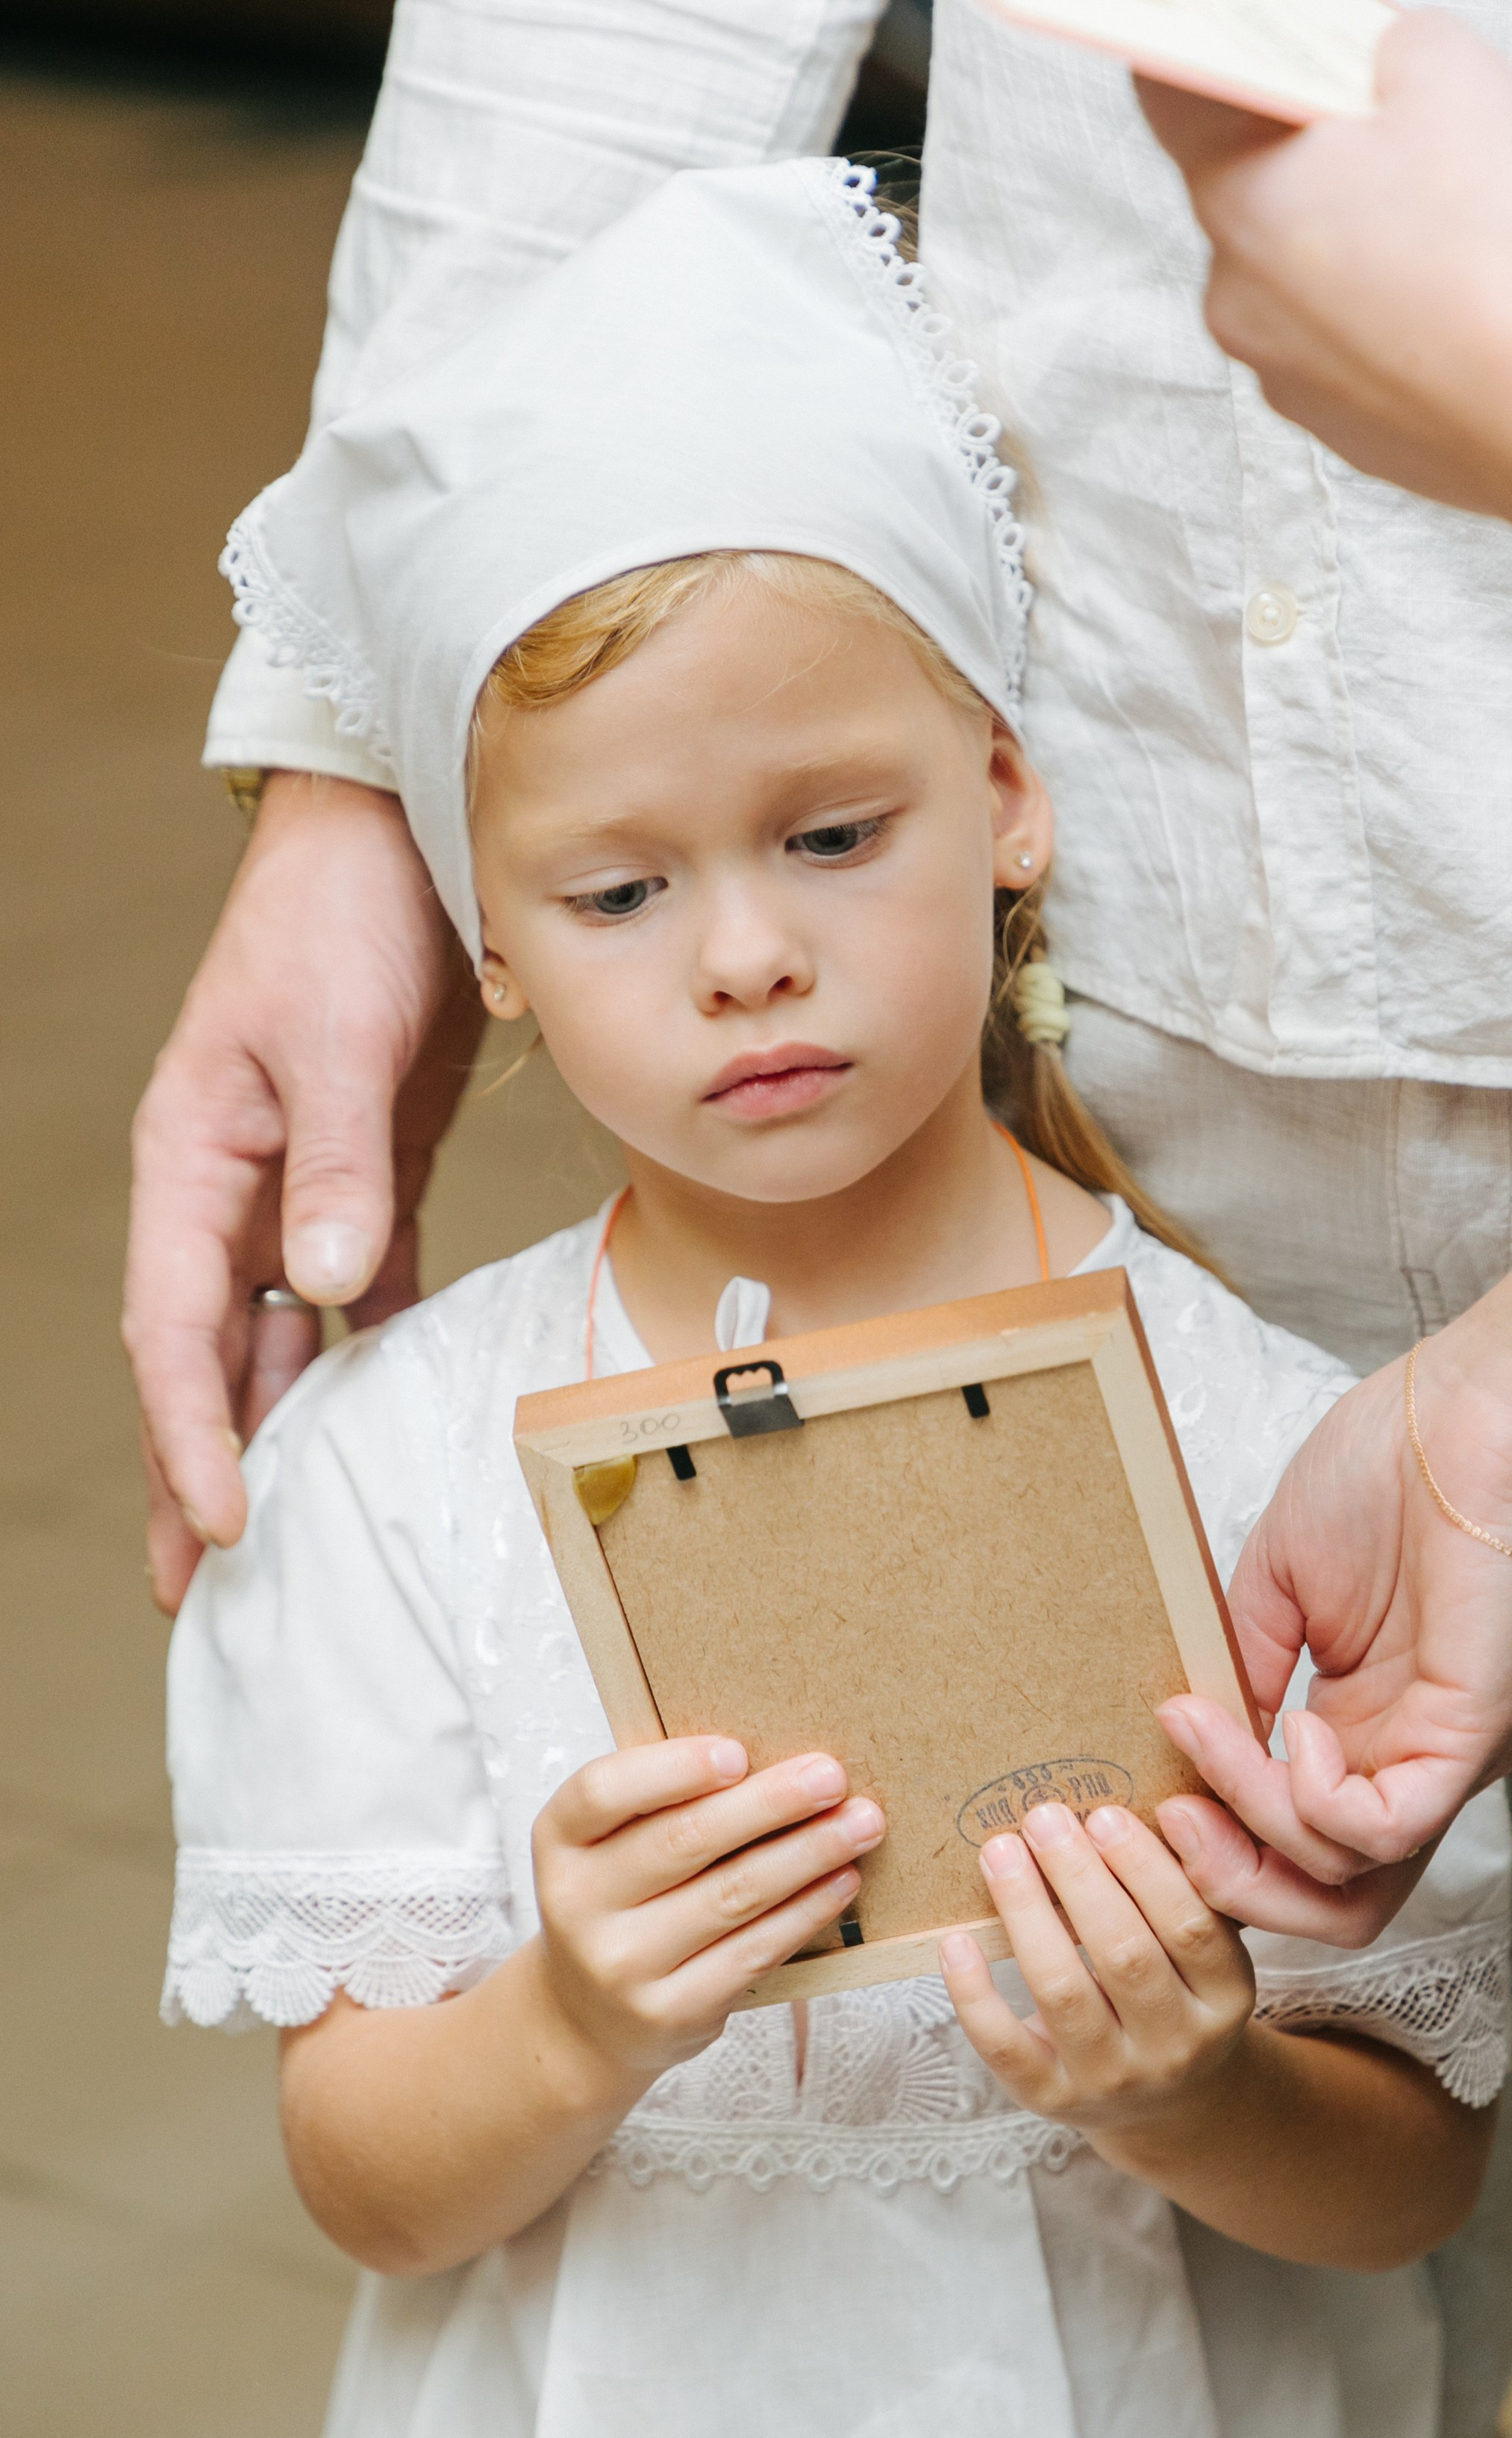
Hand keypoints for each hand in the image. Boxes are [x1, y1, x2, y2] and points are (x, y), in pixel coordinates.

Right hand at [125, 772, 481, 1609]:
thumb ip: (332, 1164)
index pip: (173, 1326)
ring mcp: (295, 1184)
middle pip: (204, 1356)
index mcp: (190, 1158)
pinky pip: (357, 1289)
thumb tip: (326, 1288)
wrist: (398, 837)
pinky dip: (362, 1356)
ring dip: (274, 1431)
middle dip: (198, 1467)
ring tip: (275, 1534)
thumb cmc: (346, 917)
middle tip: (196, 1587)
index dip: (190, 1432)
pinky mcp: (367, 1172)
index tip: (222, 1524)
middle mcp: (229, 1186)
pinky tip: (379, 1423)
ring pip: (273, 1336)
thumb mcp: (333, 1035)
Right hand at [531, 1738, 884, 2089]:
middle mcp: (578, 1903)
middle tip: (830, 1775)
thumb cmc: (620, 1898)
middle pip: (685, 1840)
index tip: (739, 1752)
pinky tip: (841, 1880)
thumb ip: (663, 1801)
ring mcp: (621, 1965)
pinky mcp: (670, 2012)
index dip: (673, 1769)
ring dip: (807, 1853)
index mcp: (559, 1839)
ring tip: (860, 1822)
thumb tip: (774, 1755)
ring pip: (732, 1895)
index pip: (603, 1792)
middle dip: (771, 1803)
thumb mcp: (610, 1844)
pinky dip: (806, 1910)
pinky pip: (753, 1951)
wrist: (587, 2017)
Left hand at [939, 1798, 1253, 2151]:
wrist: (1167, 2105)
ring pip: (1064, 1992)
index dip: (1147, 1868)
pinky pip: (1006, 2045)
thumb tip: (1158, 1808)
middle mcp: (1175, 2046)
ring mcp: (1113, 2080)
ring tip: (1001, 1853)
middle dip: (1078, 1877)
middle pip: (1124, 1956)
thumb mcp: (1205, 1953)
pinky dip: (975, 1993)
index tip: (1104, 1815)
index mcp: (1225, 1999)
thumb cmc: (1175, 1995)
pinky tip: (956, 1941)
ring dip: (1027, 1913)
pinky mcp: (1051, 2099)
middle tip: (1043, 1818)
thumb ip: (1187, 1886)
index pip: (1191, 1928)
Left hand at [1135, 12, 1511, 587]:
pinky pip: (1342, 343)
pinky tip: (1453, 296)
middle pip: (1248, 191)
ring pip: (1299, 275)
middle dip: (1309, 153)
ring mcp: (1280, 373)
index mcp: (1236, 198)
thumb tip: (1375, 60)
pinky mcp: (1334, 427)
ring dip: (1350, 239)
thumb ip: (1386, 44)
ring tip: (1445, 225)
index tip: (1239, 41)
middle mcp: (1234, 297)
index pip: (1167, 94)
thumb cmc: (1499, 253)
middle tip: (1393, 132)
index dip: (1204, 50)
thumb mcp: (1451, 71)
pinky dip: (1382, 312)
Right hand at [1151, 1343, 1511, 1941]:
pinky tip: (1292, 1725)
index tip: (1141, 1792)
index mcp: (1362, 1729)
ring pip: (1345, 1883)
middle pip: (1327, 1904)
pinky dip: (1314, 1802)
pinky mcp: (1471, 1743)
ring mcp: (1442, 1761)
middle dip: (1228, 1881)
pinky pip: (1383, 1831)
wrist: (1469, 1418)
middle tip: (1163, 1819)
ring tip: (1204, 1735)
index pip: (1291, 1847)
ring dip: (1250, 1822)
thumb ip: (1238, 1671)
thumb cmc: (1384, 1473)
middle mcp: (1407, 1763)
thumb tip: (1187, 1742)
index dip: (1213, 1844)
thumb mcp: (1274, 1589)